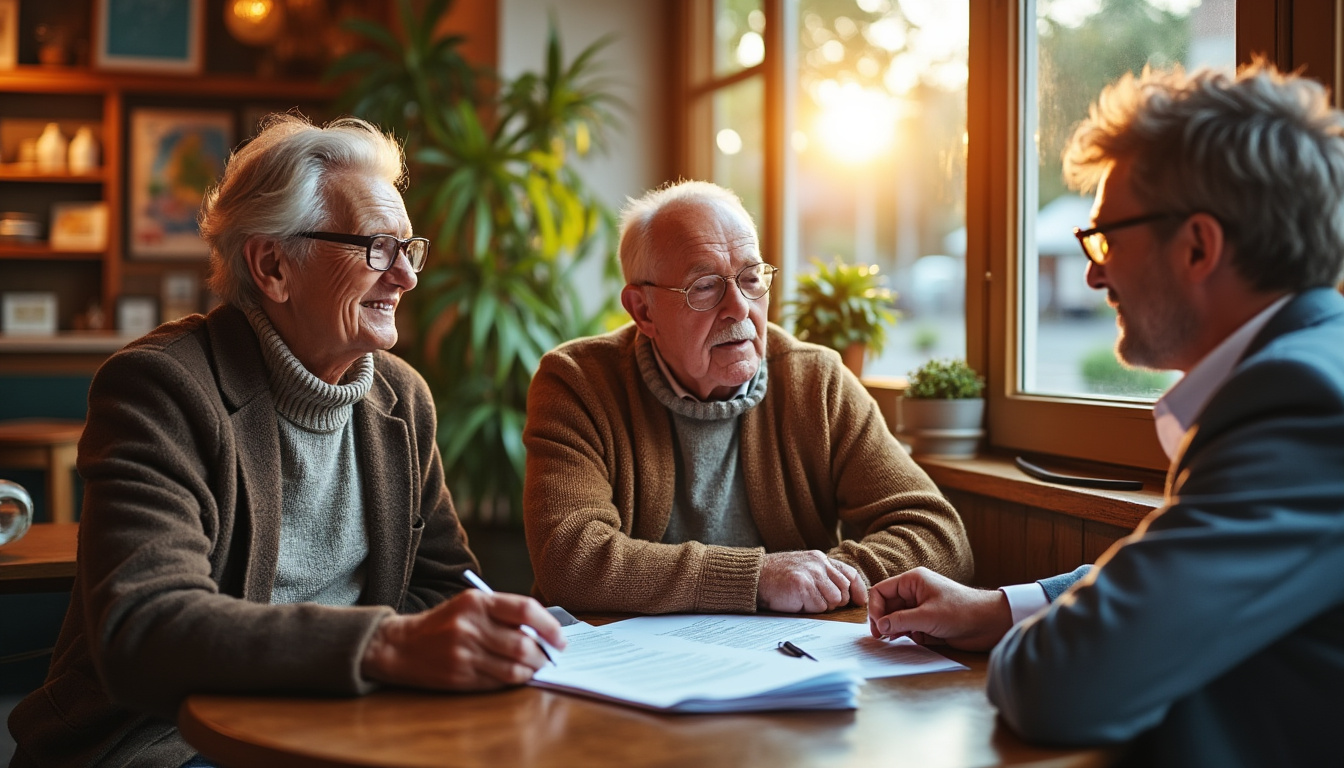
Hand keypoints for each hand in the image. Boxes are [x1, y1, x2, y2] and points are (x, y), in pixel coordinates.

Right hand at [361, 590, 565, 690]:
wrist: (400, 647)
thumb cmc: (443, 624)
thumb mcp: (470, 606)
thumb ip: (503, 614)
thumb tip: (543, 632)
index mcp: (476, 601)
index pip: (524, 610)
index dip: (549, 625)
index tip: (560, 637)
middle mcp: (471, 626)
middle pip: (523, 644)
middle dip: (545, 654)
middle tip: (552, 656)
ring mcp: (465, 653)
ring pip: (514, 667)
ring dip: (533, 669)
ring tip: (538, 667)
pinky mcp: (461, 676)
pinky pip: (499, 681)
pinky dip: (515, 680)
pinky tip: (518, 675)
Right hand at [757, 550, 867, 613]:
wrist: (754, 577)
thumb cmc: (778, 577)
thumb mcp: (804, 569)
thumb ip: (824, 575)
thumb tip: (847, 594)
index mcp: (820, 558)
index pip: (849, 573)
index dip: (858, 589)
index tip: (859, 601)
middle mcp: (818, 564)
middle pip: (844, 590)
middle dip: (835, 601)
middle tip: (815, 601)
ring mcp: (811, 574)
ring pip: (834, 600)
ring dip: (821, 605)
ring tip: (804, 599)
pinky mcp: (803, 586)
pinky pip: (819, 607)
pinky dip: (810, 609)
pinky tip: (796, 601)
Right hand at [866, 566, 1011, 651]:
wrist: (989, 623)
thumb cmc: (961, 611)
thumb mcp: (926, 616)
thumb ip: (899, 621)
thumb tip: (879, 627)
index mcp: (912, 581)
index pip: (881, 591)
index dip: (875, 608)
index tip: (877, 626)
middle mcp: (914, 592)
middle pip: (887, 606)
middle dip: (885, 621)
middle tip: (882, 637)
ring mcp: (921, 607)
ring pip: (897, 619)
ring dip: (897, 629)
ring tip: (899, 638)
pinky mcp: (928, 621)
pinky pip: (910, 628)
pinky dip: (910, 635)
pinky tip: (919, 639)